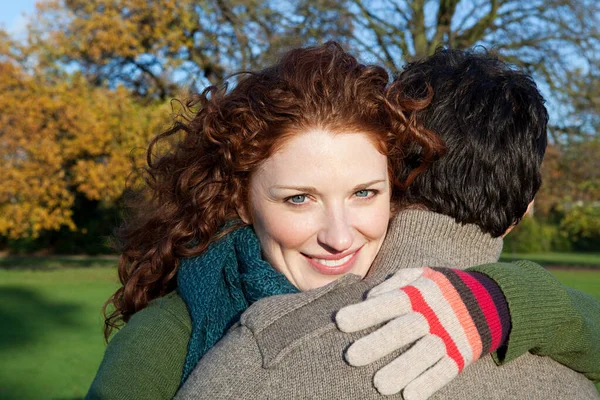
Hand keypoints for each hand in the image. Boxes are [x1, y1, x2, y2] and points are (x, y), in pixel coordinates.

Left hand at [336, 267, 509, 399]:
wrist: (490, 301)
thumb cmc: (439, 289)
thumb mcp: (420, 275)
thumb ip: (394, 283)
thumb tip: (369, 297)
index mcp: (419, 293)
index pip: (389, 302)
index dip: (366, 312)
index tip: (340, 321)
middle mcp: (433, 314)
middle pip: (404, 329)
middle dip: (378, 343)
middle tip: (351, 356)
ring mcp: (449, 336)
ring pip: (424, 354)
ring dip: (402, 369)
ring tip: (379, 384)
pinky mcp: (461, 355)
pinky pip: (445, 371)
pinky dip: (428, 383)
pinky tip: (410, 396)